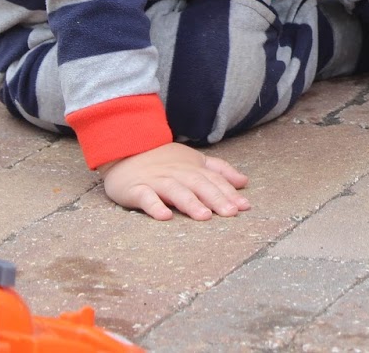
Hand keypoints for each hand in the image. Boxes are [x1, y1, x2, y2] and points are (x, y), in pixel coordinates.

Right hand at [100, 142, 250, 219]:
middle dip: (216, 198)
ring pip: (175, 191)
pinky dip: (155, 206)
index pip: (214, 179)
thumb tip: (244, 181)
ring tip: (204, 216)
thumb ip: (219, 170)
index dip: (229, 192)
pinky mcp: (136, 189)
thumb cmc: (162, 160)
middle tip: (231, 213)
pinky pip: (146, 197)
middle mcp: (176, 173)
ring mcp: (156, 181)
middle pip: (199, 184)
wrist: (124, 150)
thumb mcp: (193, 160)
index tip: (245, 206)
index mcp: (191, 167)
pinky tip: (164, 217)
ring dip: (190, 203)